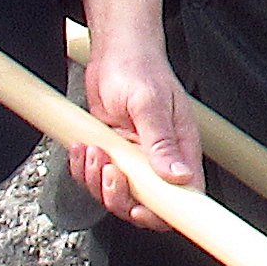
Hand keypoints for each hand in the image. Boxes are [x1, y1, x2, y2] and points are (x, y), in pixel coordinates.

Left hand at [73, 0, 199, 224]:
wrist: (115, 52)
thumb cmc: (140, 68)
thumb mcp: (151, 104)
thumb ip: (161, 141)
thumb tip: (178, 176)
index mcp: (180, 149)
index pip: (182, 197)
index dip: (162, 214)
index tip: (141, 209)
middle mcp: (157, 158)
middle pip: (143, 203)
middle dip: (119, 195)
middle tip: (110, 170)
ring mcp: (133, 158)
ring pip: (114, 193)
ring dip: (97, 179)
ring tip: (95, 150)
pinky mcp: (112, 152)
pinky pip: (95, 176)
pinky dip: (83, 168)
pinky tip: (84, 148)